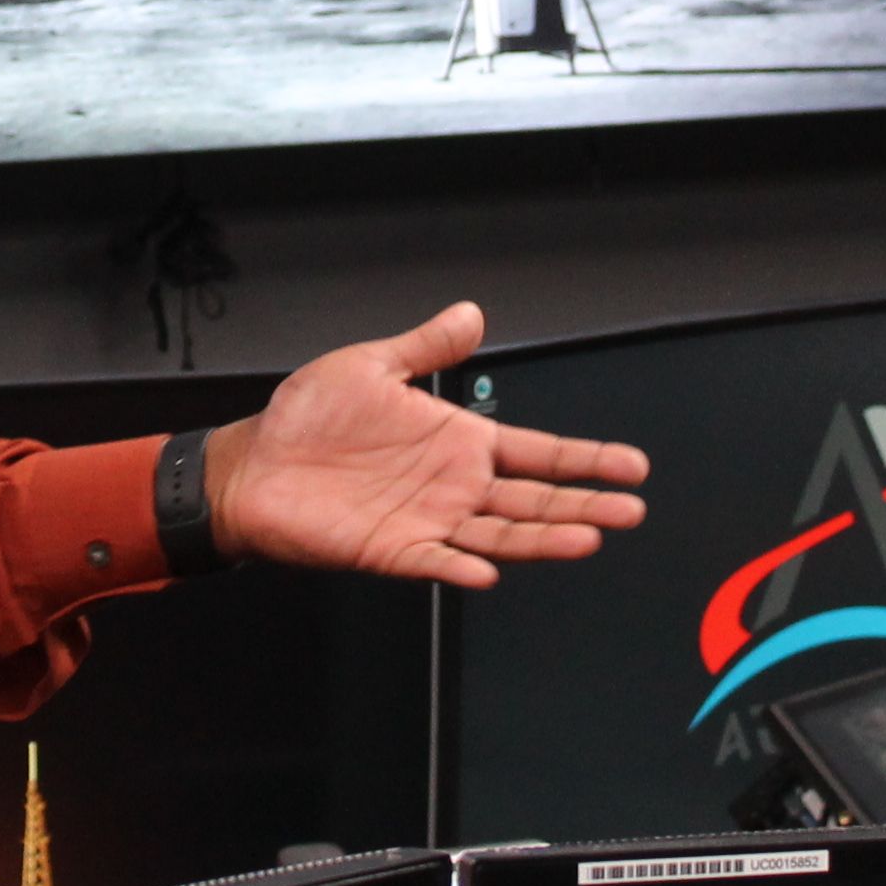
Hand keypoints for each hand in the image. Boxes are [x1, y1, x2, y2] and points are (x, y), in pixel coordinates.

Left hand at [202, 303, 645, 588]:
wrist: (254, 464)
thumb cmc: (308, 419)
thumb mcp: (371, 366)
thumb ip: (426, 347)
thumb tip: (472, 314)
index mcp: (456, 440)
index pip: (536, 451)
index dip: (584, 458)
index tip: (631, 465)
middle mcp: (452, 485)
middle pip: (534, 499)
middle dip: (585, 504)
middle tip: (631, 511)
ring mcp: (428, 520)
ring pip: (501, 533)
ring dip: (544, 538)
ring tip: (588, 538)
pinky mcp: (393, 550)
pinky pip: (435, 563)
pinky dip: (461, 567)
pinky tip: (488, 570)